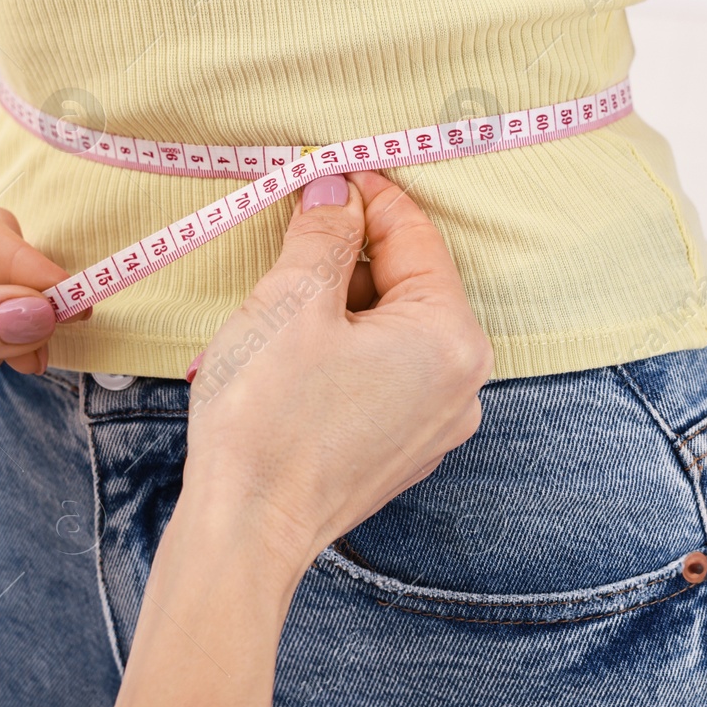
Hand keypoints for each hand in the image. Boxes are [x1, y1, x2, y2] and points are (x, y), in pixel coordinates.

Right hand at [104, 171, 490, 706]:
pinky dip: (337, 350)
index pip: (413, 237)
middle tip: (287, 234)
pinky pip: (379, 374)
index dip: (364, 195)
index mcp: (451, 337)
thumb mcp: (290, 303)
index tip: (323, 170)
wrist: (244, 536)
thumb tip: (337, 190)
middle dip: (344, 255)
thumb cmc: (267, 420)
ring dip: (334, 303)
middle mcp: (462, 383)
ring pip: (389, 330)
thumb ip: (323, 235)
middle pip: (405, 284)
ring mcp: (435, 423)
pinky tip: (283, 354)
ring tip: (272, 304)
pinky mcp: (401, 450)